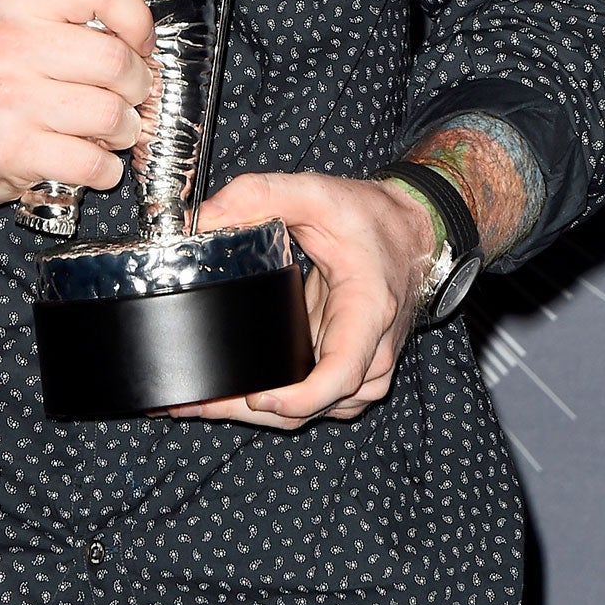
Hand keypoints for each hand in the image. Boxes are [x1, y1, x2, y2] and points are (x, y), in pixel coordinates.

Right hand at [0, 0, 156, 208]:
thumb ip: (75, 15)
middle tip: (125, 95)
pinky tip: (92, 160)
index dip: (134, 17)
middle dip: (136, 85)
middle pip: (115, 59)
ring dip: (123, 129)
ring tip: (107, 129)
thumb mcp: (19, 21)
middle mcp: (6, 42)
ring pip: (110, 114)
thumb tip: (143, 43)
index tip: (139, 42)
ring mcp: (6, 98)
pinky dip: (106, 168)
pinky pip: (92, 162)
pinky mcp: (10, 150)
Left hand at [170, 171, 437, 429]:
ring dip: (255, 411)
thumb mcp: (316, 194)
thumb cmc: (371, 218)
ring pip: (307, 411)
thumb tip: (204, 217)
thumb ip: (259, 195)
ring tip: (200, 399)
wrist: (410, 232)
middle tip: (194, 400)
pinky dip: (272, 401)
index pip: (339, 375)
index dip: (298, 396)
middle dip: (249, 409)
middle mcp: (371, 354)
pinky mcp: (346, 370)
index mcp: (367, 313)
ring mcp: (362, 369)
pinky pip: (309, 399)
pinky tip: (231, 391)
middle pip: (311, 404)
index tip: (258, 396)